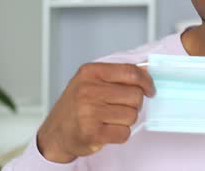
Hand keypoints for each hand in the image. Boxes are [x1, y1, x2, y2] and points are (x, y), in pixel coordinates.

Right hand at [37, 63, 155, 162]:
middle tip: (119, 108)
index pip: (131, 72)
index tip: (150, 89)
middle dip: (133, 105)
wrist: (55, 133)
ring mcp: (89, 111)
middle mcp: (88, 90)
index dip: (146, 82)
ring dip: (125, 121)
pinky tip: (106, 131)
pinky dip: (119, 134)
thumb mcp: (92, 81)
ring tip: (108, 120)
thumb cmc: (76, 106)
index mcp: (91, 72)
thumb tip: (147, 69)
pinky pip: (124, 133)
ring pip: (132, 115)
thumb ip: (118, 75)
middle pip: (135, 96)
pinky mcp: (91, 133)